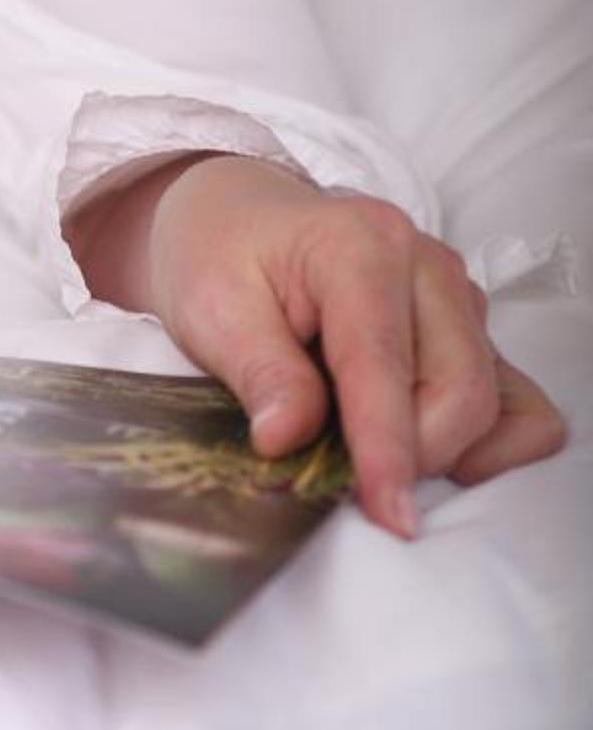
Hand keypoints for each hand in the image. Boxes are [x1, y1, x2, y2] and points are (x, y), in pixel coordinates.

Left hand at [139, 156, 566, 536]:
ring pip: (493, 403)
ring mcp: (457, 295)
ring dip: (444, 450)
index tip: (387, 514)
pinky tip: (426, 449)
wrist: (238, 216)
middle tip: (344, 476)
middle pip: (462, 391)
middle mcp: (426, 264)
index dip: (387, 449)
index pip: (386, 364)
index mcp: (359, 244)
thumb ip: (258, 371)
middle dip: (414, 456)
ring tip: (370, 450)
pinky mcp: (471, 329)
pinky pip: (519, 401)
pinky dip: (489, 443)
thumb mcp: (210, 305)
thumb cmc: (220, 254)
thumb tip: (289, 438)